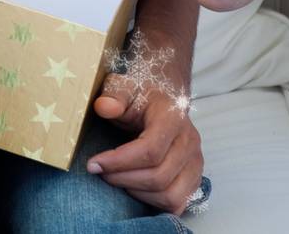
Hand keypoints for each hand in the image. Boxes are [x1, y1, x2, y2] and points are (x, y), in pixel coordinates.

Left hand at [88, 70, 205, 213]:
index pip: (150, 150)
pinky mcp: (194, 176)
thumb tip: (104, 107)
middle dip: (123, 179)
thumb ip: (113, 95)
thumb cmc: (140, 95)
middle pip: (159, 176)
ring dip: (137, 192)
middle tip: (100, 172)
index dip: (118, 162)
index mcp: (172, 118)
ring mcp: (195, 161)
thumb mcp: (123, 87)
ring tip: (116, 179)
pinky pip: (177, 202)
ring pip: (170, 195)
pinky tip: (134, 188)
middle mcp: (189, 142)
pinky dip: (154, 202)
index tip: (93, 164)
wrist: (163, 98)